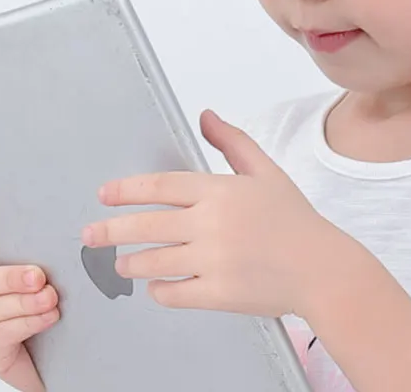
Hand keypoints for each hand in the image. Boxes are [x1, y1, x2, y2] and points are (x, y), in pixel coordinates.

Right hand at [0, 239, 58, 391]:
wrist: (51, 348)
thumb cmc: (45, 301)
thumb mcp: (44, 275)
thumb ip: (42, 259)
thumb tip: (68, 240)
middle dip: (11, 278)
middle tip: (38, 277)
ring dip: (26, 302)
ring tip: (50, 298)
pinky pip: (2, 334)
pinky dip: (28, 322)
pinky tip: (48, 317)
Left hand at [81, 109, 339, 319]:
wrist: (320, 267)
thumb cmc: (293, 218)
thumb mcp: (266, 171)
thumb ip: (233, 141)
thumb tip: (205, 115)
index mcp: (221, 190)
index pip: (160, 185)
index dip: (127, 190)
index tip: (104, 195)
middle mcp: (211, 224)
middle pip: (146, 225)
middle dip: (110, 231)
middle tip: (90, 236)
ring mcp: (212, 261)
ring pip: (152, 261)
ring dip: (129, 262)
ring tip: (121, 263)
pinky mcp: (216, 295)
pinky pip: (171, 293)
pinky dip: (157, 290)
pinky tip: (154, 285)